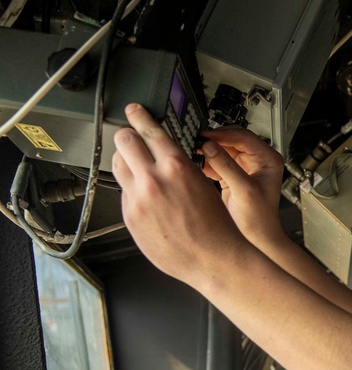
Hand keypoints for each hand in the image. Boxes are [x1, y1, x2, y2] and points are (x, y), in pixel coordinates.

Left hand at [112, 104, 247, 286]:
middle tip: (130, 137)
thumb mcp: (203, 185)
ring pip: (118, 165)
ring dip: (126, 161)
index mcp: (176, 167)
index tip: (133, 110)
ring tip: (137, 167)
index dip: (139, 116)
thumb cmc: (216, 227)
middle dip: (127, 136)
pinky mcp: (130, 217)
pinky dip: (133, 191)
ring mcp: (137, 199)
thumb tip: (164, 156)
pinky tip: (147, 199)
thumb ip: (179, 167)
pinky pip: (124, 193)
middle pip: (124, 141)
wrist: (213, 259)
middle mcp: (153, 180)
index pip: (148, 130)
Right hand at [200, 126, 285, 245]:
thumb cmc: (259, 220)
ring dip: (207, 151)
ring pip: (221, 149)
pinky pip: (216, 161)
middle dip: (213, 141)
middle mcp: (257, 160)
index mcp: (268, 159)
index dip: (223, 134)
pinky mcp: (231, 175)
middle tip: (194, 142)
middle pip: (231, 139)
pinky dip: (206, 163)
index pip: (243, 137)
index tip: (204, 136)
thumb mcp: (244, 190)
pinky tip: (196, 167)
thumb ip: (227, 167)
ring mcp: (244, 167)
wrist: (256, 239)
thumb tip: (210, 146)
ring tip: (192, 153)